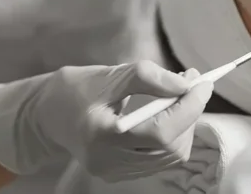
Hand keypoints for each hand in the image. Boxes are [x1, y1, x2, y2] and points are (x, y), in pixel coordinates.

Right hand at [0, 61, 212, 181]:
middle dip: (189, 114)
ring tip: (178, 96)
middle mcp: (108, 161)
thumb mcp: (111, 75)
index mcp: (101, 135)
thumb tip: (187, 83)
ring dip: (183, 125)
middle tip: (192, 84)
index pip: (161, 130)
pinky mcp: (118, 175)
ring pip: (170, 156)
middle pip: (170, 147)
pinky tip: (165, 114)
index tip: (203, 82)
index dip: (189, 106)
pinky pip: (159, 160)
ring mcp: (114, 172)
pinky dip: (171, 136)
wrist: (46, 115)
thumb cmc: (77, 89)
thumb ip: (149, 77)